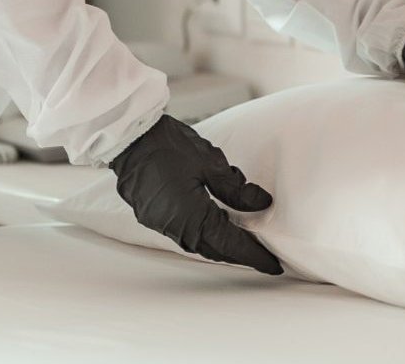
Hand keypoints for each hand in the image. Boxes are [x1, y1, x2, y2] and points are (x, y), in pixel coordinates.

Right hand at [110, 114, 283, 275]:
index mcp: (191, 216)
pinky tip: (217, 230)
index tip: (272, 265)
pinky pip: (185, 235)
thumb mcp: (211, 163)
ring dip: (222, 248)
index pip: (230, 243)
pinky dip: (205, 237)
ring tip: (245, 246)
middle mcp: (174, 227)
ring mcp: (161, 224)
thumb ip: (237, 189)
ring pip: (199, 245)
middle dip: (240, 255)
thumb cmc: (169, 146)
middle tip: (263, 257)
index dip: (253, 255)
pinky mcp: (154, 217)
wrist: (131, 138)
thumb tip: (261, 204)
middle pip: (214, 250)